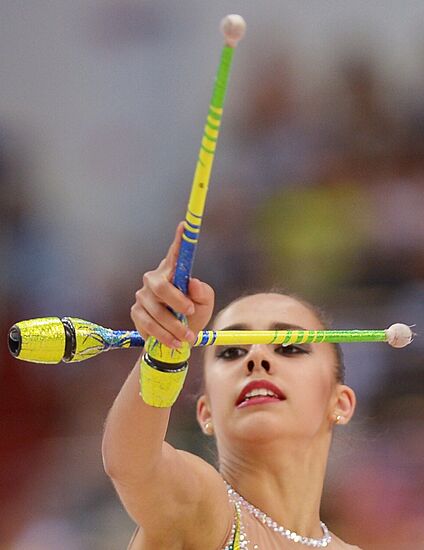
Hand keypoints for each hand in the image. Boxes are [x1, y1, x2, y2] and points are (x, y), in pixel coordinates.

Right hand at [131, 222, 214, 348]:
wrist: (176, 339)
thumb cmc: (192, 315)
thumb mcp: (205, 304)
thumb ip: (203, 293)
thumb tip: (192, 285)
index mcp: (174, 271)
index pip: (176, 253)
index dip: (180, 239)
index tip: (185, 225)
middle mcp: (155, 279)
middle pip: (161, 285)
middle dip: (176, 300)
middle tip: (191, 313)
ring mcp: (143, 295)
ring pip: (155, 309)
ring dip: (174, 326)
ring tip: (188, 337)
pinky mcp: (136, 312)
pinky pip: (148, 324)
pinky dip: (163, 335)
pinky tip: (175, 342)